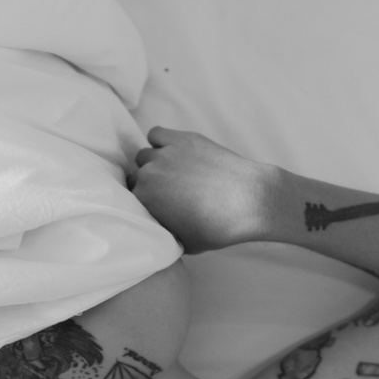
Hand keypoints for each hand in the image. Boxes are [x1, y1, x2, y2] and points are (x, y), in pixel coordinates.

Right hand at [130, 129, 275, 253]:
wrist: (248, 201)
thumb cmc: (218, 228)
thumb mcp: (185, 244)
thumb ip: (164, 233)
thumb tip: (158, 231)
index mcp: (144, 201)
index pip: (130, 199)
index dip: (143, 202)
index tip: (155, 205)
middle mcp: (148, 175)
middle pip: (135, 176)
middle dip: (146, 183)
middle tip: (166, 190)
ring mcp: (164, 154)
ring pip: (144, 155)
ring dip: (152, 163)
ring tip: (171, 171)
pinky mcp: (180, 139)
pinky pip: (156, 134)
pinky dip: (160, 141)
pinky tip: (172, 151)